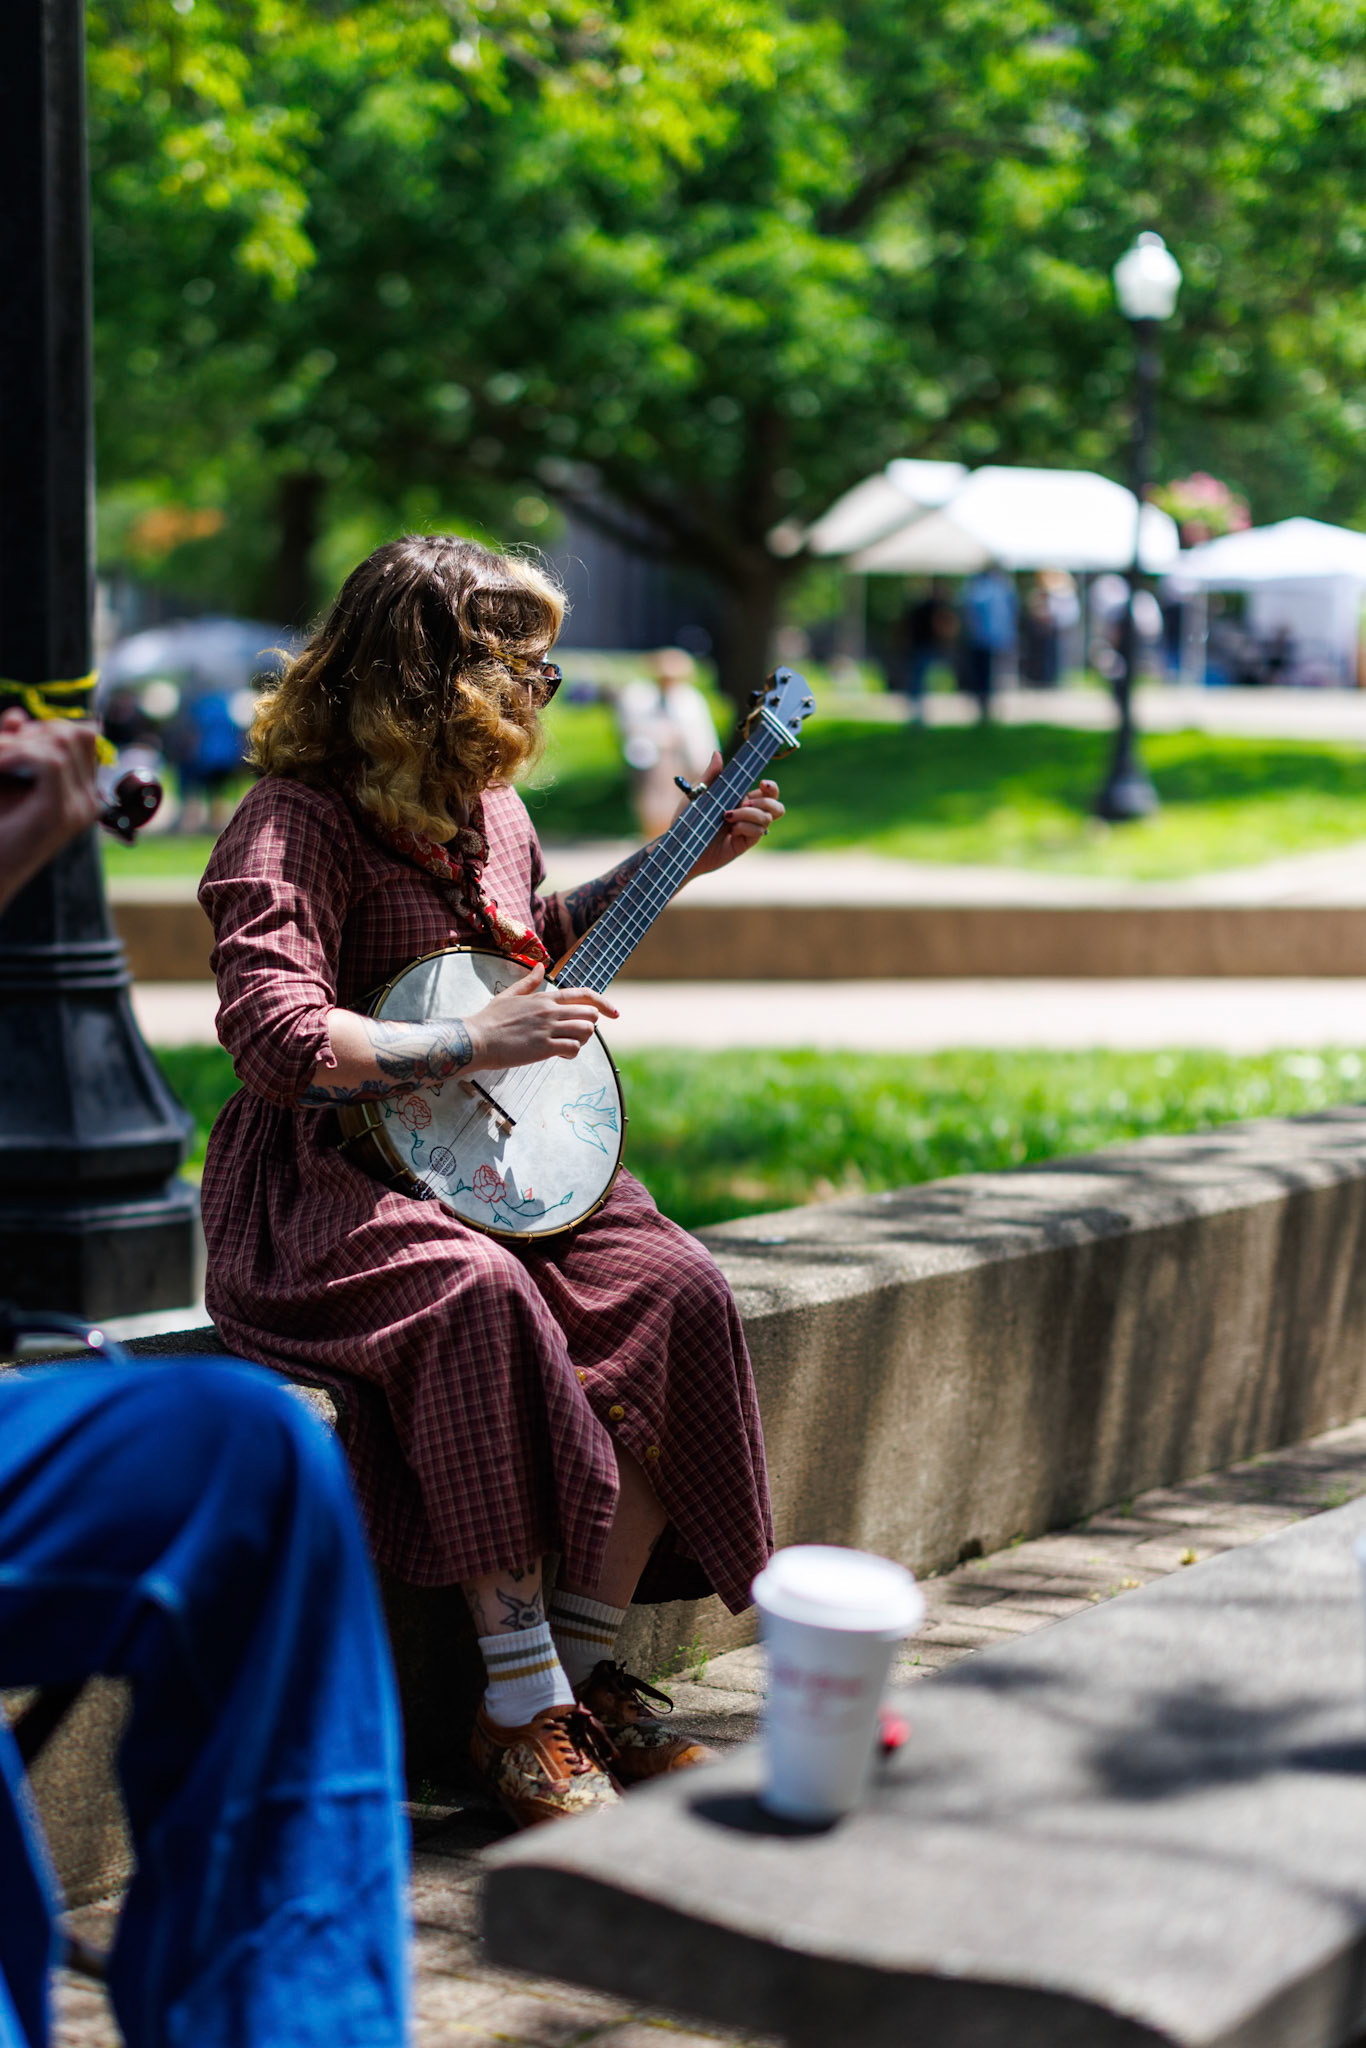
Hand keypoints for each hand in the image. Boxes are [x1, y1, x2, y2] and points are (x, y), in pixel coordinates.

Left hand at [0, 709, 99, 911]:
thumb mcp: (2, 775)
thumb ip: (12, 743)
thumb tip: (18, 715)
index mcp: (80, 794)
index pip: (84, 737)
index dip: (47, 727)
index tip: (12, 744)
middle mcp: (87, 801)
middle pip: (77, 733)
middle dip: (32, 731)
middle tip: (0, 753)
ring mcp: (79, 808)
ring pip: (61, 742)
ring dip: (18, 742)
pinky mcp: (62, 813)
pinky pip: (49, 760)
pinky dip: (16, 754)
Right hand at [466, 962, 618, 1069]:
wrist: (476, 1039)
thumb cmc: (490, 1019)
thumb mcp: (509, 995)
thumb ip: (529, 982)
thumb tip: (540, 966)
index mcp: (544, 997)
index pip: (584, 995)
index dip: (604, 1004)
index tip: (615, 1013)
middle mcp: (550, 1011)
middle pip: (590, 1015)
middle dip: (589, 1026)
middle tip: (575, 1035)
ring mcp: (548, 1029)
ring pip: (586, 1031)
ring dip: (582, 1041)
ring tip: (566, 1045)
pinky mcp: (544, 1048)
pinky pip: (574, 1048)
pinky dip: (573, 1053)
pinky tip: (560, 1055)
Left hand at [686, 753, 783, 877]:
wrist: (680, 845)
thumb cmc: (687, 820)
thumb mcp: (699, 794)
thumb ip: (711, 775)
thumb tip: (717, 754)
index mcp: (740, 799)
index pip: (767, 792)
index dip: (771, 787)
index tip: (762, 783)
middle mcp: (748, 814)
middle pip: (776, 806)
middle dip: (766, 801)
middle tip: (745, 801)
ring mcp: (748, 829)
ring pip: (767, 818)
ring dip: (750, 813)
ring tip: (728, 816)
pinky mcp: (744, 843)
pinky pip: (757, 832)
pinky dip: (745, 827)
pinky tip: (731, 830)